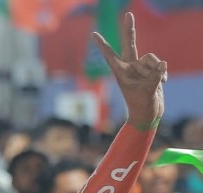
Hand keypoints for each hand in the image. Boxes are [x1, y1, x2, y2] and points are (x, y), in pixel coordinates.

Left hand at [93, 12, 165, 127]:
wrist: (148, 114)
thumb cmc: (141, 105)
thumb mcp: (147, 92)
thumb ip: (154, 77)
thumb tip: (162, 63)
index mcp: (120, 72)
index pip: (110, 56)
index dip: (103, 45)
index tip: (93, 34)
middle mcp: (129, 67)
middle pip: (130, 44)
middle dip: (129, 29)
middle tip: (128, 14)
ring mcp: (140, 68)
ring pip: (151, 59)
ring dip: (155, 71)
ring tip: (153, 85)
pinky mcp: (151, 70)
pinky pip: (159, 65)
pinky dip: (162, 74)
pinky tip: (161, 84)